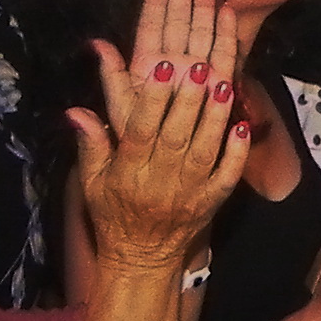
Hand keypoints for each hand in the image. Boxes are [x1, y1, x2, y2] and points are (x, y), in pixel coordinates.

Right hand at [70, 0, 249, 279]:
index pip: (141, 129)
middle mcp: (163, 176)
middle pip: (178, 131)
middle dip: (188, 97)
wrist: (142, 259)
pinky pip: (228, 173)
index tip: (161, 68)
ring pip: (207, 146)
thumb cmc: (114, 211)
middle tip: (198, 61)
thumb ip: (91, 143)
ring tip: (223, 81)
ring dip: (215, 114)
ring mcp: (192, 188)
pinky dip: (236, 150)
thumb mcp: (94, 181)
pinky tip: (244, 123)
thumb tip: (76, 109)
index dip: (151, 99)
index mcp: (130, 169)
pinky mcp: (213, 199)